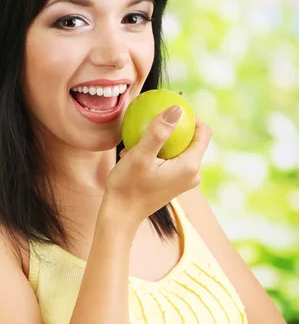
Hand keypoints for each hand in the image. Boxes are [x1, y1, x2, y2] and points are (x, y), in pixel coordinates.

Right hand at [105, 108, 211, 225]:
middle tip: (149, 124)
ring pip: (178, 150)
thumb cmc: (128, 186)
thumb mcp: (140, 155)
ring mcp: (185, 181)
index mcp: (190, 166)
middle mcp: (193, 174)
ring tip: (138, 142)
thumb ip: (159, 131)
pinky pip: (171, 160)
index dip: (191, 117)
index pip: (203, 132)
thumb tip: (177, 108)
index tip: (169, 111)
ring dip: (161, 142)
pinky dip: (157, 153)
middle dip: (172, 129)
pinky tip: (135, 153)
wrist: (120, 215)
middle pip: (191, 140)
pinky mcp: (175, 184)